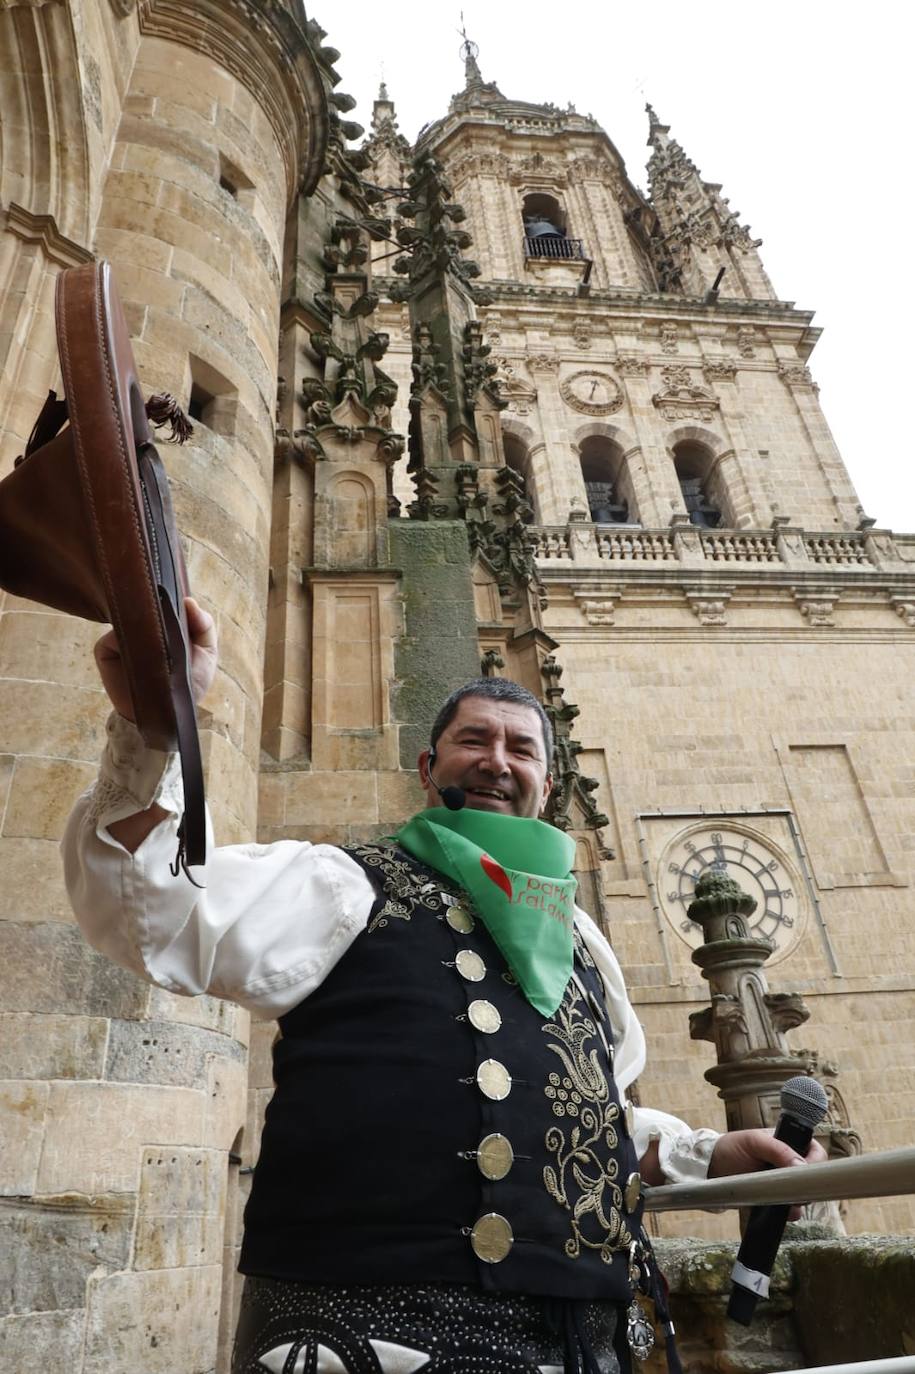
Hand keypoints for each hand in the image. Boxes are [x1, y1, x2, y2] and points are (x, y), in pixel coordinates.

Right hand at [94, 596, 217, 720]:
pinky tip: (134, 652)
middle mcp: (141, 626)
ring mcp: (120, 637)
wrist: (167, 714)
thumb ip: (205, 627)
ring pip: (124, 621)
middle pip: (140, 607)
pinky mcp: (104, 650)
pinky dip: (120, 642)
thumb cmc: (189, 683)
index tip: (177, 599)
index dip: (167, 597)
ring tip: (152, 638)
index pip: (161, 601)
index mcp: (164, 623)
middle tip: (165, 617)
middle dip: (153, 610)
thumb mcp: (207, 654)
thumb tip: (188, 601)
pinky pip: (109, 639)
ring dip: (138, 628)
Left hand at [709, 1127, 828, 1219]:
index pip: (815, 1152)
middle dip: (807, 1185)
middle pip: (814, 1177)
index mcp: (788, 1143)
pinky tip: (778, 1209)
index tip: (805, 1172)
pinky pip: (790, 1210)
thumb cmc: (730, 1147)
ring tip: (783, 1199)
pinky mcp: (774, 1200)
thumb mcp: (753, 1142)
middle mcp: (789, 1164)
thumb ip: (777, 1149)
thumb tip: (801, 1165)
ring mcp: (783, 1183)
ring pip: (804, 1196)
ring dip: (798, 1200)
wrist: (709, 1169)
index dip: (816, 1163)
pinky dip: (788, 1212)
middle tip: (793, 1188)